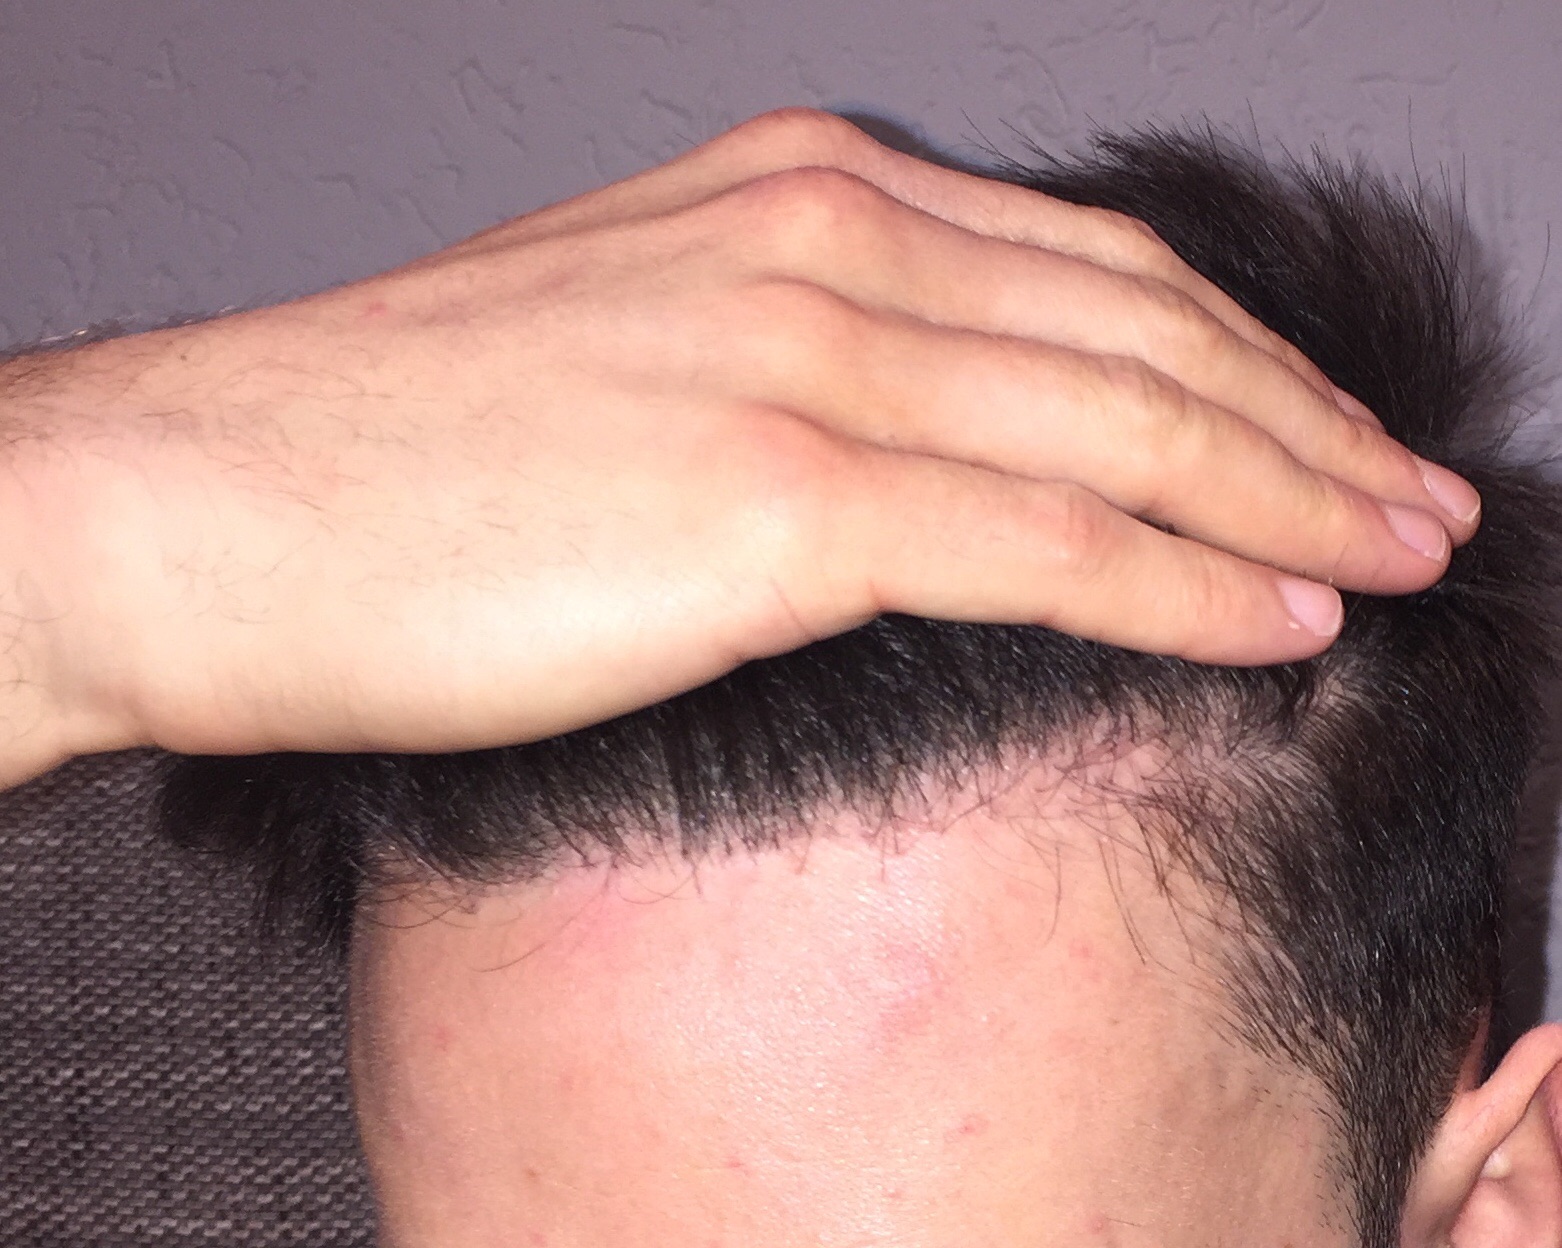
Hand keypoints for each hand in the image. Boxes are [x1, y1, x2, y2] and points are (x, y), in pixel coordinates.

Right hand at [0, 108, 1477, 785]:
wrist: (208, 505)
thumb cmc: (393, 455)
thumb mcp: (635, 349)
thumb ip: (792, 360)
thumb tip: (918, 436)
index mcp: (791, 195)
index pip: (1086, 267)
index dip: (1236, 350)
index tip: (1322, 426)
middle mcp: (822, 242)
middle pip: (1145, 334)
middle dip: (1306, 423)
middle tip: (1415, 492)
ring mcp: (804, 356)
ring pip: (1128, 430)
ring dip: (1290, 500)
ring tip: (1396, 556)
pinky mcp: (775, 495)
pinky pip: (1049, 543)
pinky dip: (1190, 583)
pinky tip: (1285, 618)